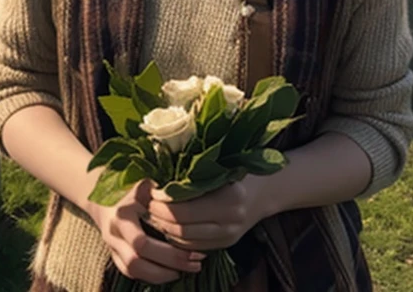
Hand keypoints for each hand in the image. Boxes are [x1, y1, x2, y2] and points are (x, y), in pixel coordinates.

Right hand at [87, 179, 205, 283]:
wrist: (102, 194)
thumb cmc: (131, 186)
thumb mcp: (145, 184)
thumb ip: (162, 192)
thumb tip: (188, 196)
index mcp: (122, 215)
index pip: (141, 243)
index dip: (169, 253)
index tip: (193, 252)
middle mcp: (114, 233)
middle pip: (137, 262)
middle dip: (168, 267)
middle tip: (195, 265)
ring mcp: (112, 246)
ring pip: (132, 271)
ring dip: (160, 276)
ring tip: (184, 271)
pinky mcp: (114, 255)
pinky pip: (130, 272)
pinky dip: (150, 276)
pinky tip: (170, 271)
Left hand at [146, 175, 265, 251]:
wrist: (265, 190)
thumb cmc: (239, 169)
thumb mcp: (220, 165)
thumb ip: (195, 171)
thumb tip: (161, 171)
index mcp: (229, 198)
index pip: (185, 209)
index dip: (163, 202)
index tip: (151, 191)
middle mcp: (230, 221)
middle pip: (183, 228)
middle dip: (160, 217)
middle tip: (147, 204)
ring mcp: (228, 236)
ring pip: (186, 241)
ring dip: (165, 229)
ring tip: (154, 214)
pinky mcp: (225, 244)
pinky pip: (193, 247)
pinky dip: (176, 238)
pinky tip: (168, 225)